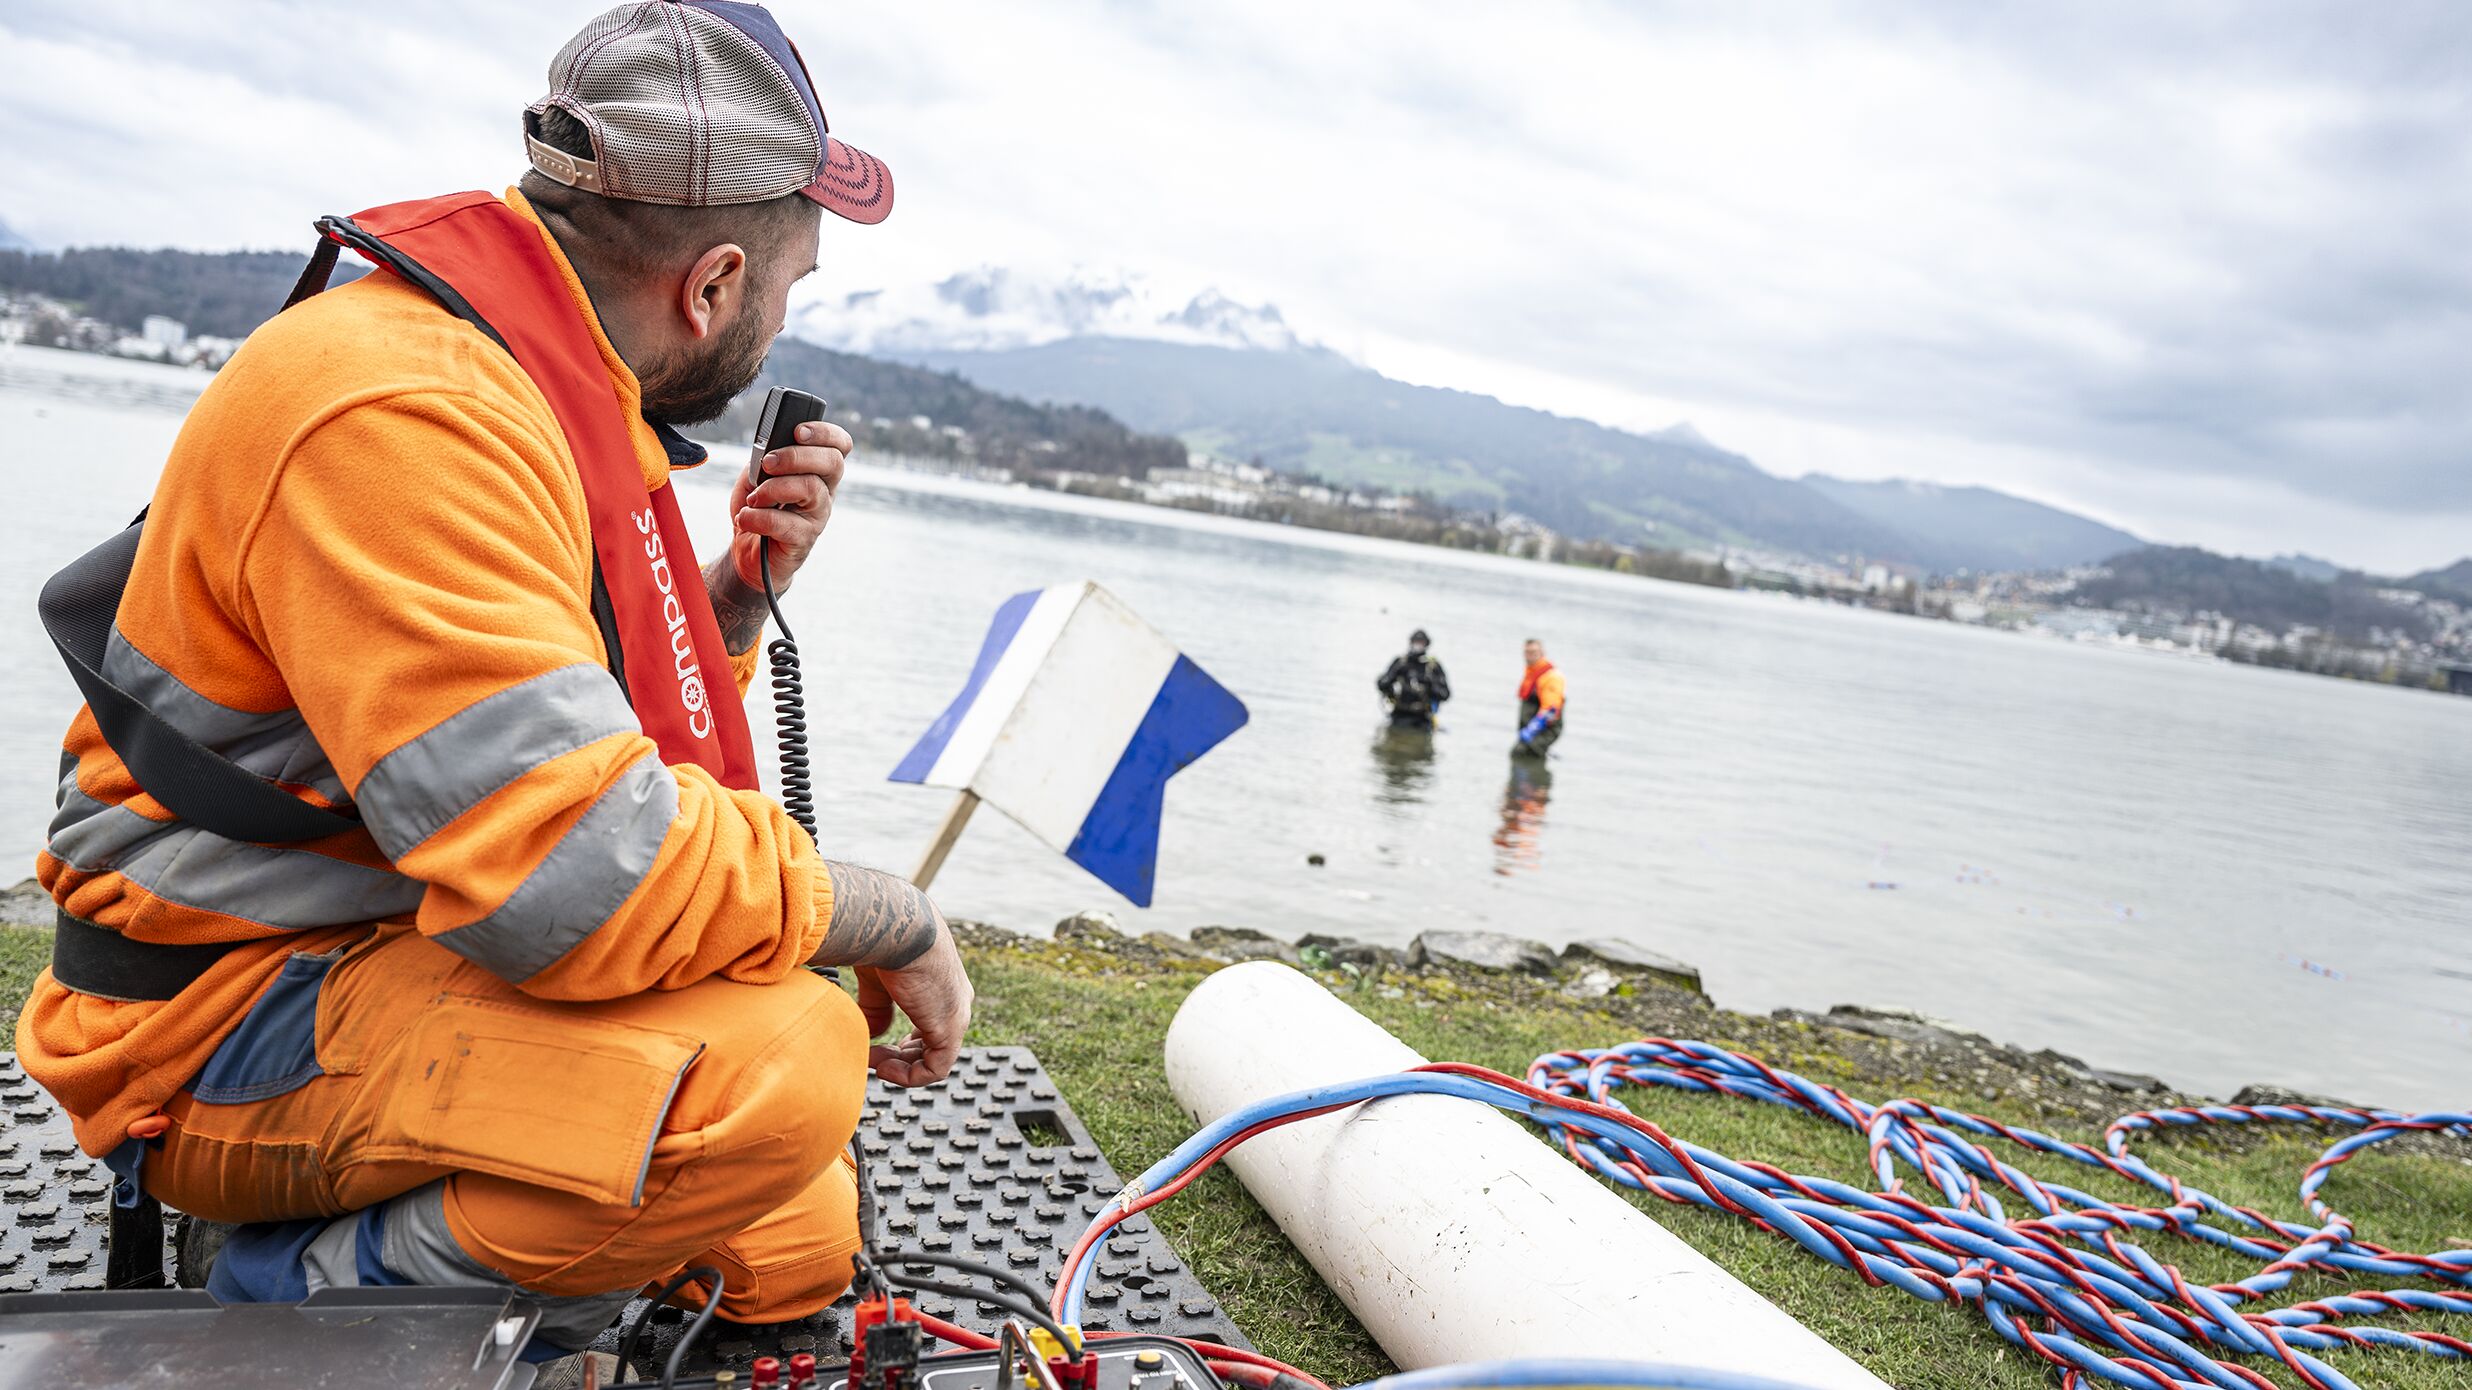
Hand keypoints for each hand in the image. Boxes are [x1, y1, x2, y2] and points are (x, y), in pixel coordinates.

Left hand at [728, 419, 850, 593]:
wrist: (746, 550)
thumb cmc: (756, 507)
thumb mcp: (756, 473)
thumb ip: (764, 457)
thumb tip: (767, 452)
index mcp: (816, 470)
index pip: (839, 445)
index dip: (825, 433)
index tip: (798, 431)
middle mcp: (824, 490)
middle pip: (832, 462)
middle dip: (796, 456)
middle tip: (768, 463)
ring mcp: (817, 516)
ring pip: (810, 488)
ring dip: (773, 488)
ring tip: (753, 498)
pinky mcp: (803, 539)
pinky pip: (785, 522)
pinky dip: (758, 517)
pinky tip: (745, 518)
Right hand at [854, 924, 973, 1086]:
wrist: (897, 927)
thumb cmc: (885, 942)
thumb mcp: (879, 979)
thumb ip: (878, 1008)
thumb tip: (873, 1034)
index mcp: (942, 985)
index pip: (930, 1024)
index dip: (904, 1042)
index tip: (874, 1044)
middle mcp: (955, 1000)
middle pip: (933, 1044)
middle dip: (901, 1057)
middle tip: (872, 1057)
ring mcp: (957, 1015)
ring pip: (935, 1059)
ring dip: (902, 1068)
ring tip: (875, 1064)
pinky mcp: (951, 1028)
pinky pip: (936, 1068)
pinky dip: (909, 1076)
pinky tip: (883, 1068)